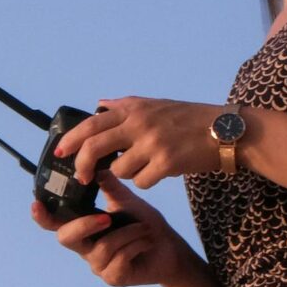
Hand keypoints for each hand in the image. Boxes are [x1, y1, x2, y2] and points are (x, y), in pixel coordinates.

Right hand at [32, 169, 191, 286]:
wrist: (169, 249)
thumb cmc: (144, 225)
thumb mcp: (127, 201)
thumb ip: (109, 185)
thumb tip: (96, 164)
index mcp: (83, 228)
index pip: (55, 223)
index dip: (42, 216)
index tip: (36, 204)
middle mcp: (85, 248)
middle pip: (66, 238)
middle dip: (84, 225)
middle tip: (107, 218)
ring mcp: (98, 265)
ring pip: (101, 248)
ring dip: (127, 234)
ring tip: (143, 228)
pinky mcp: (114, 278)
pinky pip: (118, 260)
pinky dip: (135, 245)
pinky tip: (146, 241)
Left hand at [52, 96, 226, 189]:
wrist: (227, 130)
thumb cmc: (190, 119)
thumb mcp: (155, 105)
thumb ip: (125, 107)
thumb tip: (98, 105)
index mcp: (134, 109)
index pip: (92, 123)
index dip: (72, 139)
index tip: (60, 151)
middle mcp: (139, 123)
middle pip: (95, 147)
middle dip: (82, 166)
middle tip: (82, 178)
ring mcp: (152, 143)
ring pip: (119, 170)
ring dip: (128, 173)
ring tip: (146, 165)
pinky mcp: (165, 163)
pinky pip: (141, 181)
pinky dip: (146, 180)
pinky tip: (161, 172)